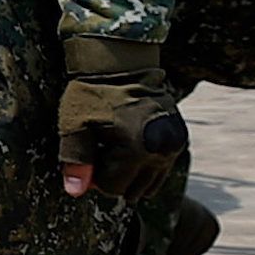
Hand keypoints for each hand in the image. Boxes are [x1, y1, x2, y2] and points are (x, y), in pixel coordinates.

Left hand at [52, 37, 185, 197]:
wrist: (122, 62)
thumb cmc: (93, 93)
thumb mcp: (75, 125)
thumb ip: (75, 160)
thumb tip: (75, 192)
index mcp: (136, 149)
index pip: (112, 187)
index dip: (94, 176)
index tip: (88, 153)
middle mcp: (161, 150)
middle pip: (134, 190)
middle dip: (114, 176)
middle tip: (102, 149)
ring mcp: (174, 145)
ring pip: (150, 183)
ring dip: (131, 173)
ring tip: (116, 146)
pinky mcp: (180, 137)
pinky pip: (161, 167)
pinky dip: (145, 163)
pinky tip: (131, 142)